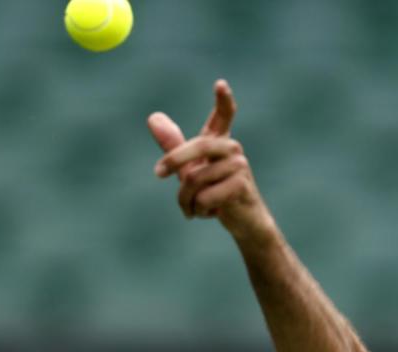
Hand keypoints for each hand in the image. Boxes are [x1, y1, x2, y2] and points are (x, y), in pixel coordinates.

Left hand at [148, 80, 266, 235]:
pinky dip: (199, 210)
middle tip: (158, 173)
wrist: (244, 222)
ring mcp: (240, 166)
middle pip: (198, 146)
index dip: (223, 100)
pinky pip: (205, 196)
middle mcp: (233, 149)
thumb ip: (173, 145)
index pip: (225, 115)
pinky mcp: (241, 186)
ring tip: (193, 209)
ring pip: (196, 179)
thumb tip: (153, 117)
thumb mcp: (191, 170)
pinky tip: (210, 213)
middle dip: (174, 160)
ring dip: (186, 199)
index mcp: (220, 142)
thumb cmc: (216, 194)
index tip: (220, 84)